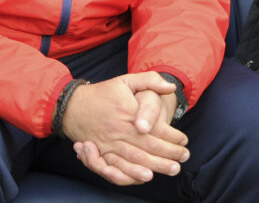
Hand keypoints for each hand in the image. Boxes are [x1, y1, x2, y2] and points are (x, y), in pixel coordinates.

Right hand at [62, 72, 188, 185]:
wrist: (73, 106)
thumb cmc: (103, 93)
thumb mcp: (126, 80)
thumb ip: (150, 80)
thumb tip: (170, 87)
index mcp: (128, 114)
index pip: (155, 130)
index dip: (172, 137)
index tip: (184, 140)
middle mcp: (119, 131)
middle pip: (148, 148)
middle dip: (168, 155)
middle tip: (184, 158)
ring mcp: (108, 145)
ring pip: (135, 161)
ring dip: (154, 167)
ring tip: (171, 169)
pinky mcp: (100, 154)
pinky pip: (116, 169)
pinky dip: (130, 175)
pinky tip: (143, 177)